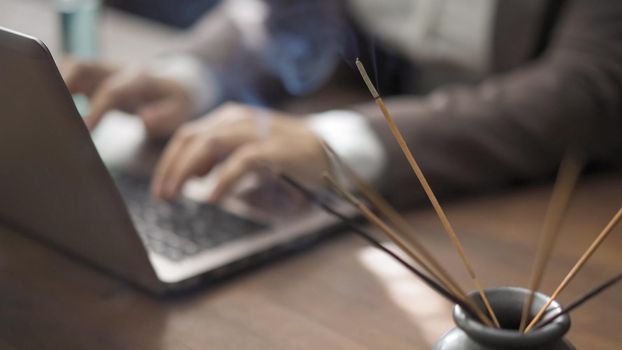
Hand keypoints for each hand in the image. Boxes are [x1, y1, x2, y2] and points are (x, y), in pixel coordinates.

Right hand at [61, 59, 193, 137]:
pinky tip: (53, 111)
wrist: (178, 83)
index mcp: (141, 79)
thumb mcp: (181, 110)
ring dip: (56, 86)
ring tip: (48, 114)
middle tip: (55, 118)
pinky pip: (69, 75)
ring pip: (72, 68)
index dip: (97, 109)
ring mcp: (104, 70)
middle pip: (83, 68)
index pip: (113, 90)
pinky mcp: (95, 76)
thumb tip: (144, 120)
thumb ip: (166, 116)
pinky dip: (56, 88)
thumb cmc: (178, 101)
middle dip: (64, 89)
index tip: (84, 130)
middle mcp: (118, 69)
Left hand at [151, 102, 328, 200]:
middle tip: (162, 197)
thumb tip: (195, 175)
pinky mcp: (276, 147)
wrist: (334, 151)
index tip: (161, 188)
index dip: (169, 162)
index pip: (188, 135)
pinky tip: (213, 197)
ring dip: (187, 170)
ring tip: (177, 196)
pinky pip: (242, 160)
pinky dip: (223, 179)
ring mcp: (258, 130)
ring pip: (210, 143)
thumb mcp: (249, 155)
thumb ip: (222, 161)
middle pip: (193, 137)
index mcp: (230, 119)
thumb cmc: (288, 157)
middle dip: (171, 168)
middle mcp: (239, 119)